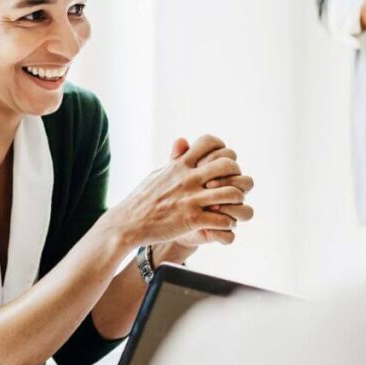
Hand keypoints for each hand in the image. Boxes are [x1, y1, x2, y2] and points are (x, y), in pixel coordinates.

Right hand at [107, 135, 253, 250]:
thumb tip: (182, 141)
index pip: (210, 142)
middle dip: (236, 175)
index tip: (223, 161)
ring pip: (232, 193)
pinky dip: (228, 222)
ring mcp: (191, 199)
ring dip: (236, 200)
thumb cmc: (143, 198)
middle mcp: (188, 179)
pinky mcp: (192, 219)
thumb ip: (175, 158)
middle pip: (228, 165)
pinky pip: (223, 219)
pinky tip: (222, 223)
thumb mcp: (158, 172)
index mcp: (180, 165)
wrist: (129, 222)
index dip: (222, 149)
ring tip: (231, 205)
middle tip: (233, 185)